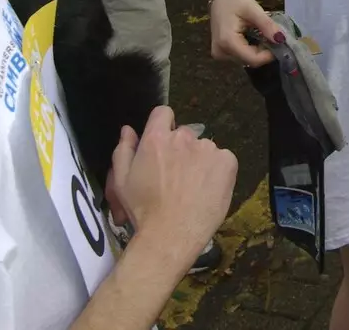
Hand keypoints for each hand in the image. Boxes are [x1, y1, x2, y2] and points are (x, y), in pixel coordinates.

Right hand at [107, 106, 236, 261]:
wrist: (170, 235)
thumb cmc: (142, 210)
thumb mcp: (121, 181)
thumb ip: (123, 150)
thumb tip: (128, 129)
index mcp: (157, 138)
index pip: (163, 113)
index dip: (162, 126)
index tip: (161, 145)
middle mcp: (184, 137)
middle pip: (184, 134)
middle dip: (179, 149)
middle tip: (175, 176)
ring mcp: (208, 149)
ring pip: (203, 148)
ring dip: (198, 160)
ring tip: (192, 188)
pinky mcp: (227, 162)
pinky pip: (223, 159)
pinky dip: (217, 170)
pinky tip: (208, 189)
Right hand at [209, 0, 281, 66]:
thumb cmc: (234, 1)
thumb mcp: (253, 9)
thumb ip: (267, 25)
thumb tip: (281, 40)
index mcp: (227, 42)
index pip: (253, 59)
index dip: (269, 55)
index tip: (281, 43)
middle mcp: (221, 52)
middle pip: (250, 60)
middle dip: (265, 51)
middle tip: (273, 36)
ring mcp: (220, 54)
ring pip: (247, 60)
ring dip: (259, 50)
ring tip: (263, 34)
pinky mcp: (222, 53)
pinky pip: (241, 56)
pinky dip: (251, 49)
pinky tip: (254, 37)